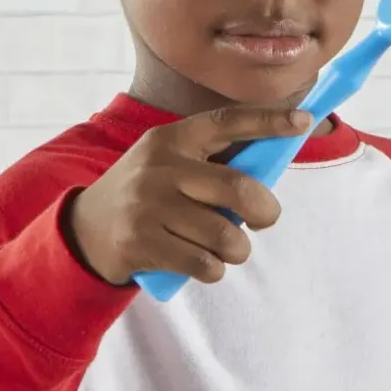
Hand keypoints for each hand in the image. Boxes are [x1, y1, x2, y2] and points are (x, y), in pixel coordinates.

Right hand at [68, 106, 312, 285]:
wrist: (86, 230)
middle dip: (266, 211)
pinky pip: (205, 265)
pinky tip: (203, 263)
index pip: (226, 122)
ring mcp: (149, 207)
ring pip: (226, 236)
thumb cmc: (150, 195)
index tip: (303, 120)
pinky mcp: (143, 244)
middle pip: (238, 189)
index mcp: (172, 140)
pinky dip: (215, 270)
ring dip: (237, 249)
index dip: (267, 121)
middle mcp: (160, 168)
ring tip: (225, 247)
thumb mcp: (172, 165)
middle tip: (265, 220)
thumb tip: (274, 162)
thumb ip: (214, 163)